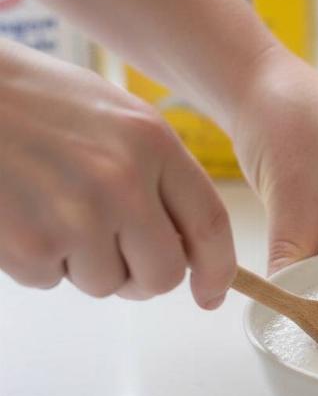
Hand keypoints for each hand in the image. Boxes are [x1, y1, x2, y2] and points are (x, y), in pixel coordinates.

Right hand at [0, 40, 234, 308]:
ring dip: (85, 264)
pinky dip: (40, 261)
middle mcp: (123, 183)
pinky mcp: (31, 245)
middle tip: (120, 257)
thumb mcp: (117, 117)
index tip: (211, 294)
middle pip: (163, 274)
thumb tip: (184, 241)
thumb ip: (158, 173)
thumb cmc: (36, 101)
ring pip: (106, 284)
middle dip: (144, 278)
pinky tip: (22, 214)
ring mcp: (77, 217)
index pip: (209, 223)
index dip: (217, 269)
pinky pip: (51, 281)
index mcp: (153, 143)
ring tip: (54, 210)